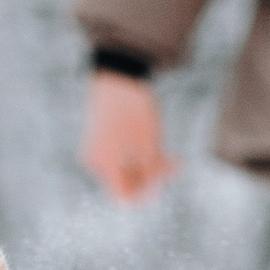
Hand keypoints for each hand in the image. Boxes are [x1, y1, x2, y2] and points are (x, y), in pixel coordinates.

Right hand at [81, 72, 176, 205]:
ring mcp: (95, 150)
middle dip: (151, 176)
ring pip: (124, 169)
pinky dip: (136, 154)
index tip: (165, 178)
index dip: (148, 194)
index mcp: (105, 166)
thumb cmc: (135, 107)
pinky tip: (152, 142)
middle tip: (174, 162)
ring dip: (147, 165)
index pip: (125, 198)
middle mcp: (95, 162)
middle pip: (126, 183)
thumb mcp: (150, 144)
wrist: (118, 71)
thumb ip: (151, 173)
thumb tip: (150, 196)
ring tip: (168, 152)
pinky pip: (118, 157)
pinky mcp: (99, 138)